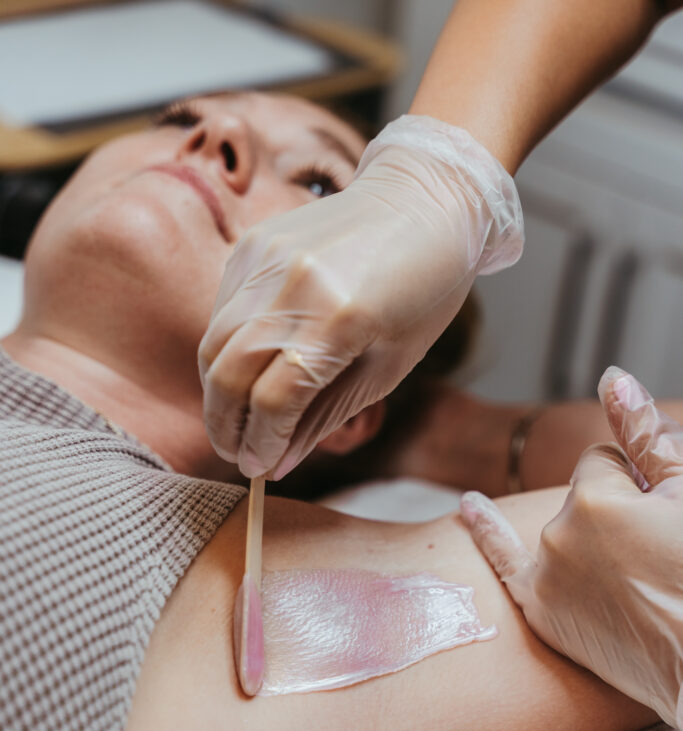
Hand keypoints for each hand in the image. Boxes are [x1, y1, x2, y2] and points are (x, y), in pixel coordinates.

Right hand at [199, 115, 522, 477]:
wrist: (424, 201)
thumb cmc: (422, 291)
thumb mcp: (388, 366)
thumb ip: (325, 416)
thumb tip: (277, 463)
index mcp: (340, 321)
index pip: (274, 400)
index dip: (261, 443)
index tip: (258, 468)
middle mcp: (294, 287)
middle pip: (228, 374)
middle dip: (225, 425)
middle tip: (234, 453)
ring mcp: (267, 259)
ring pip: (213, 342)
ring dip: (216, 392)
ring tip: (232, 420)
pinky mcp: (254, 244)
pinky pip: (222, 310)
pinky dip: (224, 349)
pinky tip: (242, 370)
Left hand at [460, 367, 682, 729]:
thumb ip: (645, 434)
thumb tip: (612, 377)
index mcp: (593, 500)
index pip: (603, 461)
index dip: (637, 480)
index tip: (661, 512)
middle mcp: (555, 536)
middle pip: (580, 496)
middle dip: (614, 509)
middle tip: (657, 553)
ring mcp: (544, 578)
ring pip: (562, 528)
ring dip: (589, 535)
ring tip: (637, 574)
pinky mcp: (543, 615)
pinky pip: (503, 563)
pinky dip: (487, 534)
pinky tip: (469, 508)